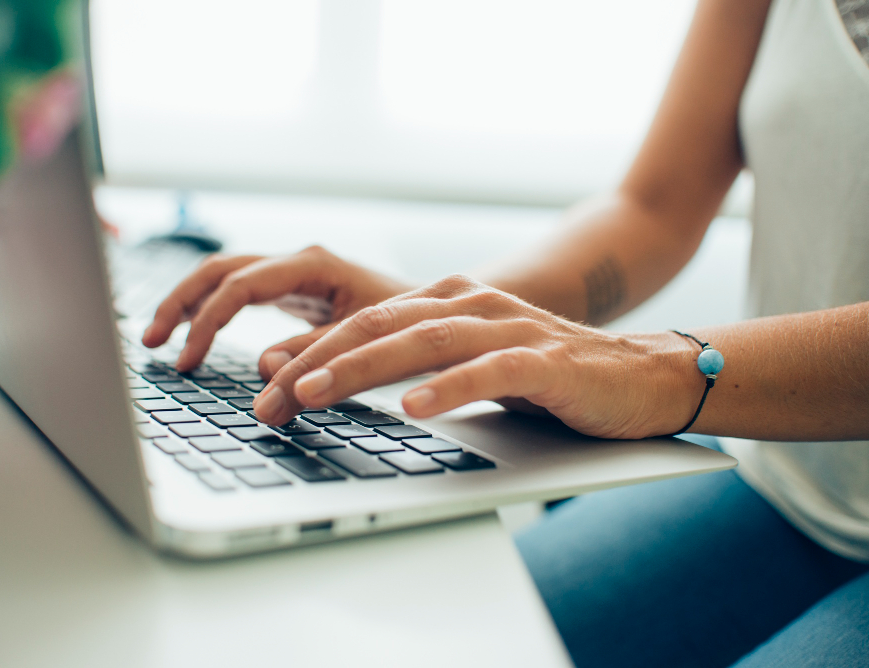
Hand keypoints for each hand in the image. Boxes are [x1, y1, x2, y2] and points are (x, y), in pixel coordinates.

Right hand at [142, 245, 414, 374]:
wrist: (438, 312)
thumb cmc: (412, 321)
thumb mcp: (367, 337)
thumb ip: (318, 350)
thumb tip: (264, 366)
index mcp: (312, 264)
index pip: (240, 285)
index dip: (206, 321)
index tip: (187, 359)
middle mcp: (298, 263)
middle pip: (221, 269)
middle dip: (182, 301)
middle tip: (152, 341)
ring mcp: (294, 275)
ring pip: (226, 277)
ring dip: (191, 303)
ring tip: (161, 339)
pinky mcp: (295, 292)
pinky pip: (242, 294)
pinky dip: (214, 311)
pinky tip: (197, 334)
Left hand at [252, 274, 700, 438]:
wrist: (642, 375)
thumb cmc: (547, 376)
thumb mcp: (469, 367)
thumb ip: (413, 368)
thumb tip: (344, 387)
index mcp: (448, 302)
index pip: (364, 325)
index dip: (309, 354)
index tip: (266, 392)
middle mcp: (471, 304)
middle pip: (379, 326)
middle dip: (317, 362)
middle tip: (269, 400)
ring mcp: (509, 328)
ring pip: (422, 341)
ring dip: (362, 368)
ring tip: (314, 393)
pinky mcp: (546, 360)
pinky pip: (490, 371)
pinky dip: (449, 388)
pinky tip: (414, 407)